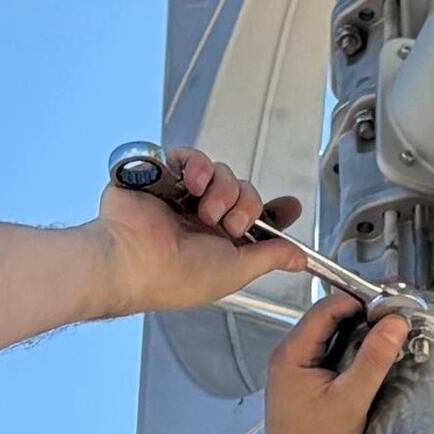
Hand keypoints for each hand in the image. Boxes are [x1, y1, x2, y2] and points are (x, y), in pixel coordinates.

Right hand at [99, 144, 300, 314]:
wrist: (133, 261)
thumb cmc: (177, 277)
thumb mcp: (238, 270)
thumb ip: (271, 257)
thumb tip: (300, 260)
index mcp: (217, 245)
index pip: (255, 220)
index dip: (274, 211)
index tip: (290, 207)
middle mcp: (200, 220)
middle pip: (244, 191)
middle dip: (246, 205)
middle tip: (232, 224)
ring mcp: (180, 197)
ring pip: (221, 173)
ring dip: (223, 189)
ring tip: (207, 211)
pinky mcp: (161, 176)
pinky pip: (190, 156)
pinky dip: (198, 166)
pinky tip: (193, 185)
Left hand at [257, 292, 411, 433]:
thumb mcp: (350, 400)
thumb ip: (373, 358)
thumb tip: (396, 322)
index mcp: (291, 354)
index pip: (326, 309)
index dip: (360, 301)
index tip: (392, 303)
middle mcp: (289, 357)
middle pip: (329, 321)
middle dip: (363, 317)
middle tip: (397, 319)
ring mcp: (297, 372)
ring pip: (333, 340)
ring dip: (360, 337)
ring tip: (392, 337)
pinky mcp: (307, 386)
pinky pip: (332, 358)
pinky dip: (353, 356)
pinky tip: (375, 361)